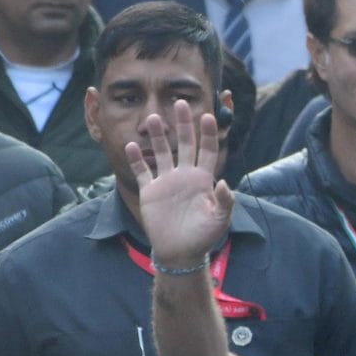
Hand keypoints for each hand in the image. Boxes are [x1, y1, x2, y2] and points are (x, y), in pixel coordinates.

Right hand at [125, 100, 233, 269]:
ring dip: (158, 136)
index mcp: (203, 179)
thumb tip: (224, 182)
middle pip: (184, 144)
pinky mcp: (150, 191)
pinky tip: (131, 145)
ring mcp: (166, 182)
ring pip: (161, 152)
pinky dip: (136, 159)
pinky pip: (142, 171)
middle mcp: (184, 176)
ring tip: (154, 119)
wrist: (180, 252)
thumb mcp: (219, 220)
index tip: (208, 115)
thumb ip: (225, 201)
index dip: (208, 134)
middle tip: (180, 103)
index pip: (208, 151)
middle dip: (184, 125)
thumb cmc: (203, 236)